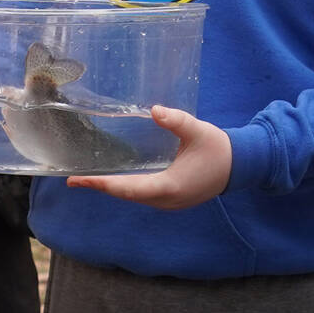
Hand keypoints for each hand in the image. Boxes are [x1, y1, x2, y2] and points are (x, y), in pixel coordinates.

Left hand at [66, 107, 230, 210]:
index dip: (102, 184)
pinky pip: (141, 195)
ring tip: (87, 179)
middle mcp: (165, 200)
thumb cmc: (219, 149)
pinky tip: (113, 178)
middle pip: (125, 195)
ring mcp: (168, 202)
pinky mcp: (171, 198)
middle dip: (99, 187)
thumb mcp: (198, 131)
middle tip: (73, 180)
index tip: (79, 181)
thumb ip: (177, 121)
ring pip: (132, 197)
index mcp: (169, 187)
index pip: (128, 188)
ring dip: (111, 188)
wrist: (240, 166)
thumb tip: (154, 110)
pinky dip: (125, 187)